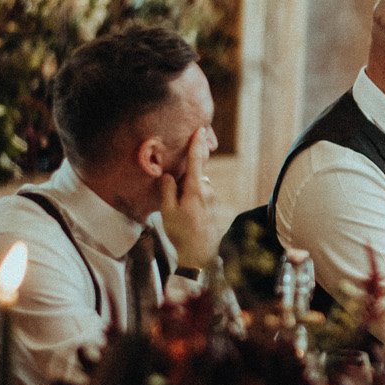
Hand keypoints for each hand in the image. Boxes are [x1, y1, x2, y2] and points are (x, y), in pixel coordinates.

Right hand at [159, 130, 220, 270]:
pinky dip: (196, 199)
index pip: (196, 161)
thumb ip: (168, 189)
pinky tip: (190, 216)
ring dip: (191, 191)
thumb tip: (169, 175)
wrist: (200, 255)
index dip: (196, 145)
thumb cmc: (181, 233)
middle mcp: (208, 191)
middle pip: (195, 175)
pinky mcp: (216, 207)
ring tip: (182, 212)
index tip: (199, 129)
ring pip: (199, 187)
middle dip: (186, 178)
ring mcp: (214, 199)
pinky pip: (204, 196)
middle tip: (177, 196)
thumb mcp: (168, 211)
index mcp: (195, 189)